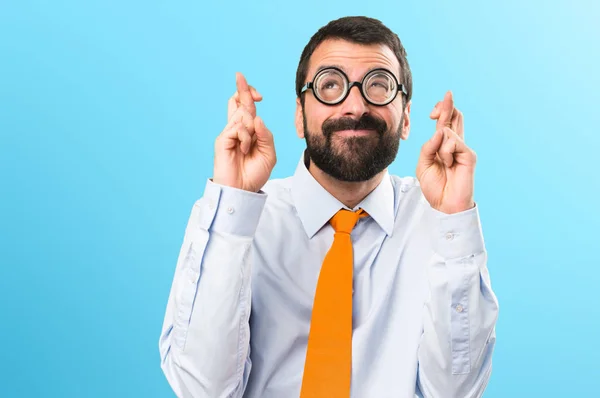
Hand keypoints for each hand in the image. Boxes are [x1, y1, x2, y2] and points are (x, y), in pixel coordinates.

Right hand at [213, 72, 276, 191]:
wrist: (243, 190)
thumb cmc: (255, 173)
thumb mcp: (269, 153)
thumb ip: (266, 135)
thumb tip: (257, 117)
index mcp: (248, 131)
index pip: (246, 107)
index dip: (249, 95)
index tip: (258, 94)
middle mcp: (237, 129)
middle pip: (238, 102)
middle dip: (242, 88)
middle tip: (239, 75)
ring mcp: (228, 134)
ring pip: (243, 116)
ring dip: (251, 128)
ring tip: (248, 147)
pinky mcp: (222, 140)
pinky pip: (238, 128)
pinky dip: (245, 137)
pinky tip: (244, 149)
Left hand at [416, 91, 475, 213]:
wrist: (444, 204)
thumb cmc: (435, 186)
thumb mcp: (423, 164)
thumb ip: (428, 146)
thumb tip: (440, 130)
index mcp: (444, 146)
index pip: (445, 123)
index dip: (441, 111)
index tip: (433, 110)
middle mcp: (455, 145)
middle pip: (454, 118)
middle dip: (448, 106)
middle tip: (448, 93)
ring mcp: (463, 149)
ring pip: (448, 131)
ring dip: (439, 147)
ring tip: (443, 164)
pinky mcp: (469, 155)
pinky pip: (452, 142)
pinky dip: (445, 153)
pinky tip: (449, 165)